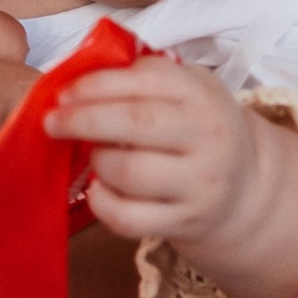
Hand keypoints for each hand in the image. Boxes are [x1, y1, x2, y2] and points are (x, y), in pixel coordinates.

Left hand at [52, 59, 297, 297]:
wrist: (245, 187)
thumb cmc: (197, 128)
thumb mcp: (187, 89)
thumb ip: (142, 76)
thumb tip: (78, 75)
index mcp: (201, 95)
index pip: (144, 79)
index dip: (96, 84)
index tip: (64, 92)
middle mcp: (207, 137)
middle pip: (134, 123)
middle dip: (83, 120)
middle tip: (52, 122)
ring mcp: (199, 184)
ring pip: (129, 172)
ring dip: (97, 162)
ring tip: (94, 155)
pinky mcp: (186, 222)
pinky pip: (129, 218)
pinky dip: (103, 203)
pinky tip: (99, 189)